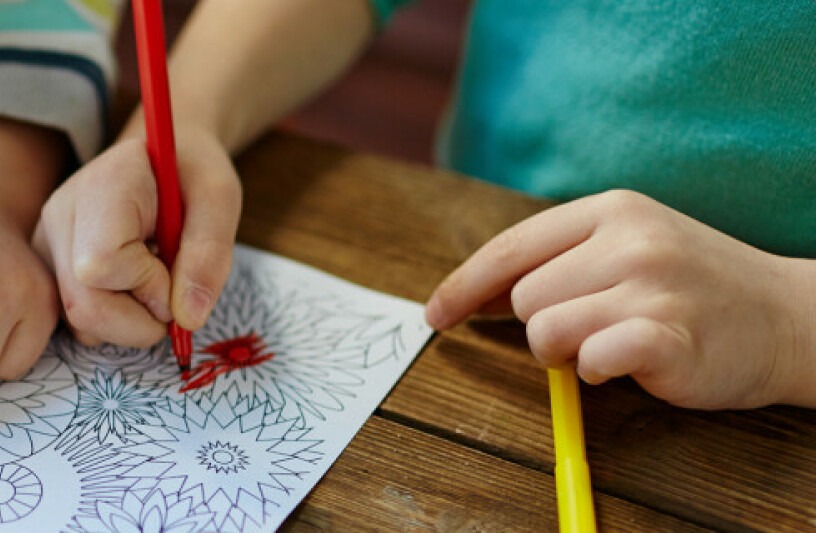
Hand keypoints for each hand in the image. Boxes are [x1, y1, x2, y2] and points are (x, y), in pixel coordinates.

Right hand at [33, 129, 241, 346]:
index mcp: (102, 184)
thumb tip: (188, 318)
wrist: (158, 158)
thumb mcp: (219, 198)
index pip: (102, 264)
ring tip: (149, 280)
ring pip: (78, 322)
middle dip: (140, 320)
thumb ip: (210, 254)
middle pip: (83, 306)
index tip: (174, 263)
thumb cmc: (190, 173)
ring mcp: (47, 243)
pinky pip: (76, 321)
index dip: (148, 284)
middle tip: (170, 291)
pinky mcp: (47, 267)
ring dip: (128, 322)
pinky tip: (129, 286)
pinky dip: (113, 320)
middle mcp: (60, 213)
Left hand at [426, 190, 815, 408]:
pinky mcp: (667, 335)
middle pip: (523, 297)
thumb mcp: (627, 249)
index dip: (464, 285)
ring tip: (612, 344)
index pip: (511, 247)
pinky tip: (630, 362)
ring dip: (566, 353)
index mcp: (612, 209)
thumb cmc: (693, 289)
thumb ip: (557, 262)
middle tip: (591, 329)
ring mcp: (651, 285)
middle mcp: (630, 240)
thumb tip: (472, 294)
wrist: (789, 317)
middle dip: (541, 325)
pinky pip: (587, 361)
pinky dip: (596, 371)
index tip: (436, 315)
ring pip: (544, 332)